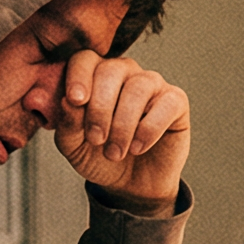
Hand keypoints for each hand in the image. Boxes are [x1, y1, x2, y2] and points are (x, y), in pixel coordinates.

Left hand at [51, 49, 187, 211]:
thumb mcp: (74, 146)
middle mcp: (125, 72)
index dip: (79, 76)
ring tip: (115, 153)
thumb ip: (68, 123)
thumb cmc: (99, 157)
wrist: (131, 184)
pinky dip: (149, 129)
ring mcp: (152, 83)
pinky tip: (137, 148)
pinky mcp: (175, 101)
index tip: (75, 100)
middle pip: (111, 70)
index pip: (85, 59)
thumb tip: (67, 101)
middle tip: (96, 139)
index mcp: (95, 75)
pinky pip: (165, 104)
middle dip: (100, 108)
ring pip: (138, 87)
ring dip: (123, 124)